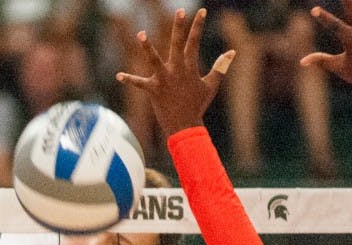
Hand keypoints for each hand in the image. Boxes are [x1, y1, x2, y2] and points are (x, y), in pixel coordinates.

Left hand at [116, 8, 233, 136]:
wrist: (185, 126)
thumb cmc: (198, 105)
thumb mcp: (211, 85)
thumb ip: (220, 67)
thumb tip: (233, 52)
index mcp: (190, 67)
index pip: (195, 42)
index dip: (198, 26)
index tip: (201, 11)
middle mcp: (177, 70)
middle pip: (178, 44)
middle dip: (179, 27)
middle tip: (180, 10)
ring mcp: (164, 80)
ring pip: (154, 60)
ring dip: (147, 47)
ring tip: (141, 34)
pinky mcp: (153, 90)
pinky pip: (139, 83)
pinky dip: (129, 80)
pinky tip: (119, 76)